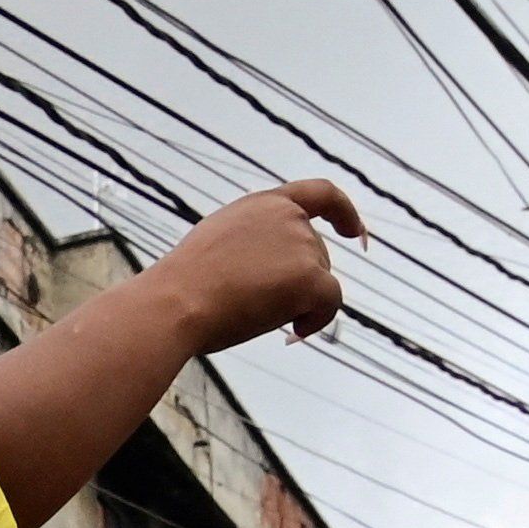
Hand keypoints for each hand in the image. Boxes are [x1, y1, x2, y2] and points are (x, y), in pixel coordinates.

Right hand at [140, 181, 361, 355]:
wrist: (174, 303)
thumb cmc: (182, 286)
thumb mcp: (218, 244)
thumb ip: (252, 242)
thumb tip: (275, 270)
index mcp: (262, 205)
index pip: (317, 194)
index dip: (343, 212)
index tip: (354, 232)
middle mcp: (288, 218)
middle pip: (316, 254)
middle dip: (298, 283)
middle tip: (254, 307)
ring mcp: (301, 245)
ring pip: (319, 281)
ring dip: (296, 303)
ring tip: (253, 315)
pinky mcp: (310, 276)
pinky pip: (330, 302)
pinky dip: (316, 321)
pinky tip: (292, 333)